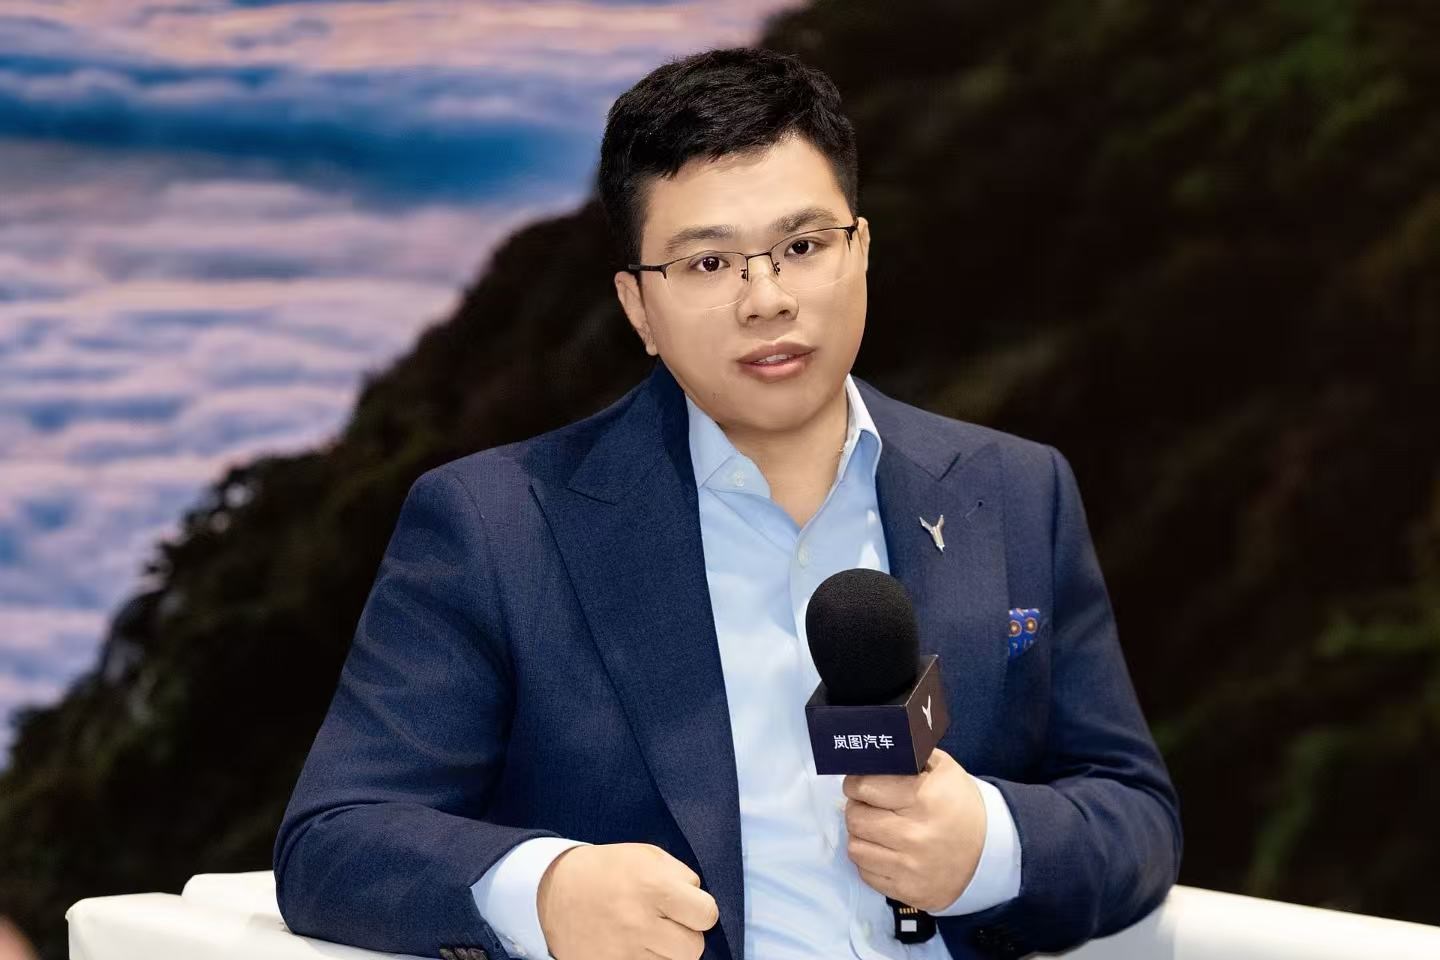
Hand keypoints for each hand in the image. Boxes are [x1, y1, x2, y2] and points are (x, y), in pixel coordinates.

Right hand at [537, 842, 717, 959]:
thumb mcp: (646, 856)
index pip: (707, 914)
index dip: (701, 910)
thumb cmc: (606, 870)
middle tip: (669, 923)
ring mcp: (623, 951)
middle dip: (686, 935)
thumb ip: (681, 876)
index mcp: (653, 887)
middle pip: (693, 948)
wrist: (554, 890)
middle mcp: (639, 922)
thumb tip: (700, 899)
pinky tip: (636, 946)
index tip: (690, 907)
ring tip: (651, 934)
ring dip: (667, 952)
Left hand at [842, 746, 985, 911]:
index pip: (863, 787)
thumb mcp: (942, 769)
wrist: (990, 852)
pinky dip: (871, 861)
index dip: (857, 783)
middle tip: (869, 806)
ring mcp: (911, 867)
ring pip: (855, 847)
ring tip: (877, 829)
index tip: (860, 785)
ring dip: (862, 836)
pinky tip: (887, 851)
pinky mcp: (909, 890)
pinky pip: (866, 873)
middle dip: (857, 808)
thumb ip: (907, 754)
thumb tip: (874, 749)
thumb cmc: (959, 804)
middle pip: (855, 818)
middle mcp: (914, 835)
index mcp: (922, 798)